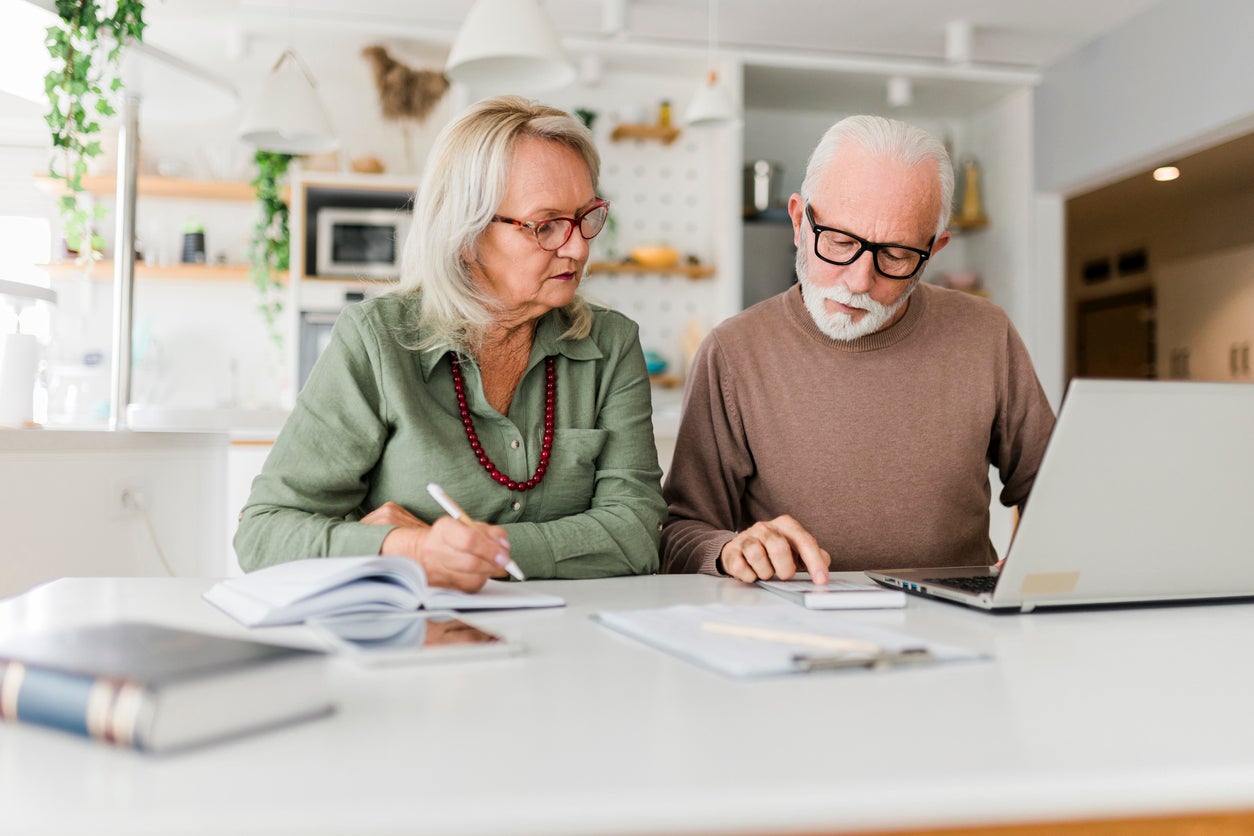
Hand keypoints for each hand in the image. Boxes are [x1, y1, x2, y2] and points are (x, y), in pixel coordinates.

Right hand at [365, 501, 509, 591]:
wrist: (421, 553)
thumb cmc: (452, 536)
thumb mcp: (470, 524)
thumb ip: (490, 532)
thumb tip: (505, 547)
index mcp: (444, 529)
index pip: (469, 539)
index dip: (490, 548)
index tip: (504, 553)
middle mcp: (437, 550)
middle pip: (470, 562)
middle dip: (492, 563)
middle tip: (506, 562)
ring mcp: (438, 571)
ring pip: (471, 578)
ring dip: (488, 573)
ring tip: (495, 566)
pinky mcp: (444, 586)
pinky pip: (469, 587)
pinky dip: (481, 580)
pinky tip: (482, 572)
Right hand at [719, 515, 829, 583]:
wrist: (740, 549)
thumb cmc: (773, 551)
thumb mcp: (796, 549)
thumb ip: (814, 555)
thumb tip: (824, 563)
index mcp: (785, 525)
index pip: (804, 540)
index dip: (814, 562)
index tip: (821, 581)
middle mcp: (765, 527)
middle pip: (778, 547)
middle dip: (785, 569)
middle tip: (785, 575)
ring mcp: (746, 537)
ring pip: (757, 556)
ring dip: (765, 572)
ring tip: (766, 573)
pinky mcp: (731, 551)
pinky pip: (741, 567)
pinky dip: (750, 576)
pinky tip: (752, 574)